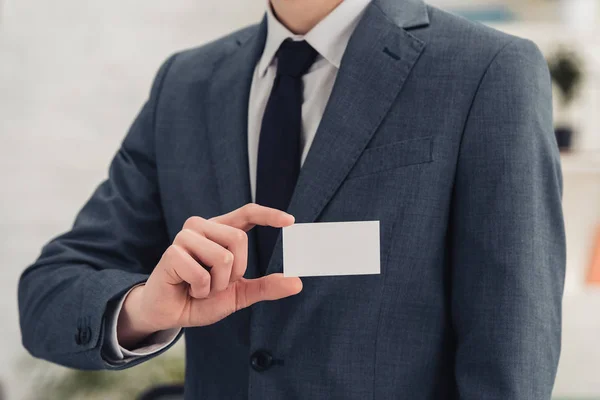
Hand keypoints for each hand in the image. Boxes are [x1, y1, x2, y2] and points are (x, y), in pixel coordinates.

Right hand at [117, 204, 301, 347]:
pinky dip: (201, 290)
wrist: (170, 314)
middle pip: (239, 240)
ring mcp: (185, 238)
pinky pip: (203, 274)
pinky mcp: (172, 253)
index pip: (247, 213)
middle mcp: (202, 227)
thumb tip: (297, 282)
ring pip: (223, 258)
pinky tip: (188, 289)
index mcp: (219, 230)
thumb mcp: (239, 293)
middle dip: (234, 272)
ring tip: (201, 287)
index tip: (291, 221)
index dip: (268, 214)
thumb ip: (266, 286)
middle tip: (216, 283)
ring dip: (217, 284)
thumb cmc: (202, 297)